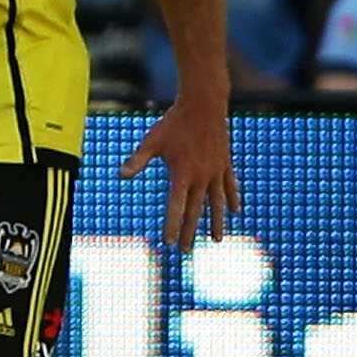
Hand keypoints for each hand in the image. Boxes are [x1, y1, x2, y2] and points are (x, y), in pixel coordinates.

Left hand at [122, 95, 238, 250]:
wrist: (204, 105)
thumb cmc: (173, 123)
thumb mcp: (151, 141)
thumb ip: (138, 160)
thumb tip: (121, 176)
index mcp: (182, 174)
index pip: (176, 206)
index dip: (172, 225)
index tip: (168, 243)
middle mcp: (202, 177)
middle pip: (196, 210)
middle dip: (189, 232)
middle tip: (184, 251)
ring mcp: (216, 171)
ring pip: (217, 203)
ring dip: (216, 222)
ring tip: (216, 241)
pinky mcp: (225, 164)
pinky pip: (230, 186)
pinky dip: (232, 199)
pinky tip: (235, 211)